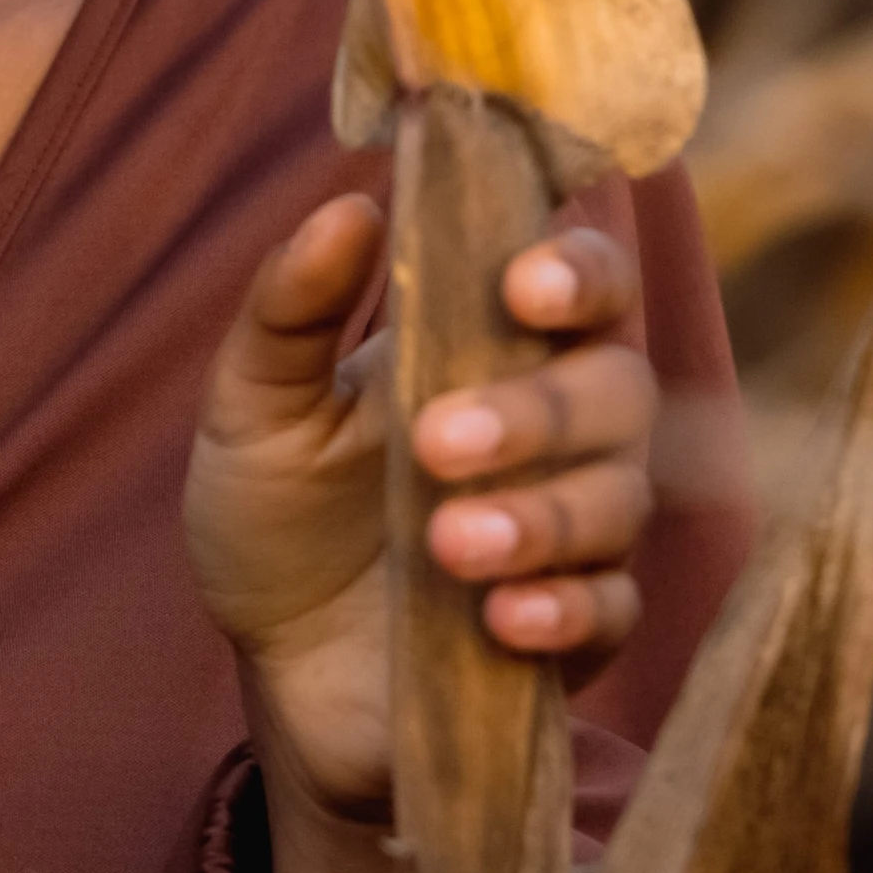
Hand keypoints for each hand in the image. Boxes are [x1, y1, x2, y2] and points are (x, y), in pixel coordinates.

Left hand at [184, 192, 655, 872]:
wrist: (277, 668)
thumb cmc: (278, 514)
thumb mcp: (255, 406)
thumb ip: (294, 308)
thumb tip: (349, 204)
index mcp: (496, 346)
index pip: (588, 278)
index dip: (579, 270)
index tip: (519, 286)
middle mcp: (561, 428)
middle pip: (617, 389)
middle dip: (537, 412)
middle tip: (435, 443)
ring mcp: (577, 530)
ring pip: (616, 500)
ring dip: (540, 518)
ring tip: (445, 543)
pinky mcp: (577, 631)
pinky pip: (612, 611)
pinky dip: (564, 611)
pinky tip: (500, 618)